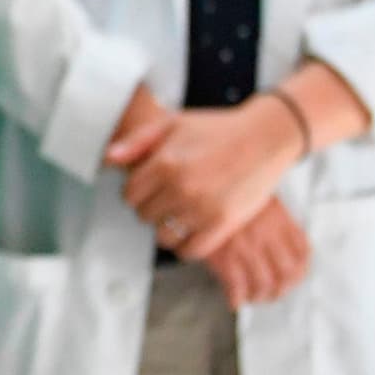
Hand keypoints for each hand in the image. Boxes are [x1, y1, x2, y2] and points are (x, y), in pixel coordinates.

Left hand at [108, 93, 306, 259]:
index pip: (129, 195)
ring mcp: (201, 208)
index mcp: (164, 163)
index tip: (148, 189)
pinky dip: (185, 246)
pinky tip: (190, 231)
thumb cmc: (217, 129)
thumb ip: (137, 141)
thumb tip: (109, 159)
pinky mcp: (222, 224)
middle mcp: (180, 188)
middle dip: (151, 208)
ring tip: (177, 215)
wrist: (265, 137)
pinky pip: (190, 251)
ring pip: (163, 236)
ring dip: (167, 228)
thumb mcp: (173, 123)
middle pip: (144, 216)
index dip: (136, 193)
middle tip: (166, 199)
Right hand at [203, 199, 311, 306]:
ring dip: (260, 297)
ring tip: (253, 297)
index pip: (303, 252)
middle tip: (272, 293)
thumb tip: (285, 245)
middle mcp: (266, 234)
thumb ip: (274, 218)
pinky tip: (234, 299)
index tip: (293, 278)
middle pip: (287, 274)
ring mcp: (246, 246)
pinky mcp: (223, 255)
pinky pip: (237, 287)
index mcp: (278, 218)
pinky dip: (237, 299)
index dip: (301, 272)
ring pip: (264, 284)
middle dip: (281, 290)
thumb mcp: (259, 196)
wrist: (198, 187)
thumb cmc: (227, 192)